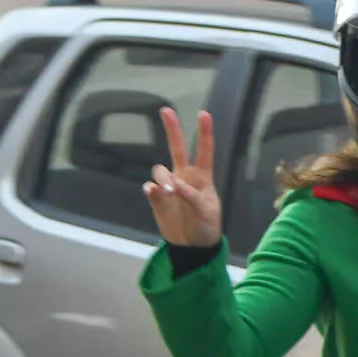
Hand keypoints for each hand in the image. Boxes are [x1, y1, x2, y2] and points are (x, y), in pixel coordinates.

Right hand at [144, 107, 221, 247]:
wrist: (192, 246)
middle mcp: (184, 177)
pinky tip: (154, 192)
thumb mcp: (207, 213)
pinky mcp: (157, 199)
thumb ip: (193, 198)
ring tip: (170, 192)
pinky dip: (151, 188)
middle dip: (172, 129)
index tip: (203, 114)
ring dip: (163, 178)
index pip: (204, 152)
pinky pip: (150, 188)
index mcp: (202, 178)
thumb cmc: (206, 226)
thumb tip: (176, 186)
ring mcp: (169, 187)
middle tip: (166, 110)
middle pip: (177, 149)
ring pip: (160, 170)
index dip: (204, 133)